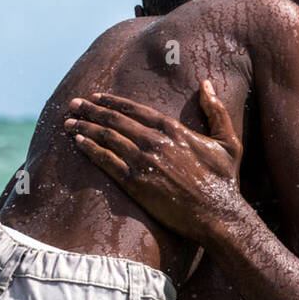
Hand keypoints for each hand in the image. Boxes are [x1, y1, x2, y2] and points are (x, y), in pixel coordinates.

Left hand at [65, 80, 245, 242]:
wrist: (217, 215)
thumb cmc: (225, 181)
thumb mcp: (229, 142)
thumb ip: (217, 111)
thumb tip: (206, 84)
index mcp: (175, 130)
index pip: (137, 110)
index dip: (114, 101)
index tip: (97, 97)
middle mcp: (156, 142)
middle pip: (116, 120)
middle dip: (92, 110)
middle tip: (74, 104)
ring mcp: (144, 162)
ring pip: (107, 138)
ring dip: (85, 128)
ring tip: (69, 122)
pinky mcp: (136, 184)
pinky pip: (106, 162)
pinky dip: (90, 150)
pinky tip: (78, 143)